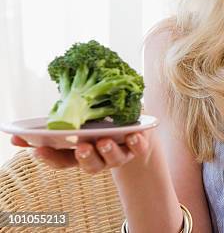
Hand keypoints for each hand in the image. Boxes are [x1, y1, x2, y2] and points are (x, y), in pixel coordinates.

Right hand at [10, 132, 151, 173]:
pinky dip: (136, 143)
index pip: (62, 161)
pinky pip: (138, 149)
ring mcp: (119, 154)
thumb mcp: (81, 122)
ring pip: (112, 159)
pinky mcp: (137, 147)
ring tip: (104, 141)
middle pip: (89, 164)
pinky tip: (133, 135)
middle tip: (81, 147)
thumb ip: (58, 124)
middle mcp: (99, 157)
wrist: (135, 129)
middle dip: (85, 157)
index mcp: (80, 153)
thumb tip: (22, 132)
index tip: (39, 150)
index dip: (49, 157)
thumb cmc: (100, 125)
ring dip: (107, 151)